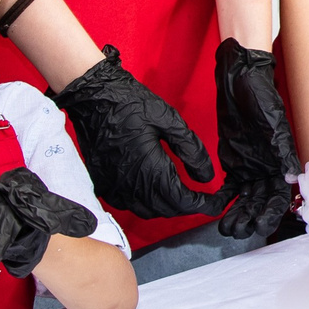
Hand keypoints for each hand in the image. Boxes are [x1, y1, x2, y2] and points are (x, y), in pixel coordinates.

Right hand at [54, 46, 225, 220]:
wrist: (93, 98)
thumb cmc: (131, 104)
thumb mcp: (170, 121)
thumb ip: (191, 151)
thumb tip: (206, 178)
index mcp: (150, 170)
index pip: (182, 201)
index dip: (202, 204)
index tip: (215, 202)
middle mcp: (130, 185)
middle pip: (166, 210)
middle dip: (187, 206)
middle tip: (202, 196)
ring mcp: (113, 187)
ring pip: (147, 211)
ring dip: (167, 206)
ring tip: (181, 193)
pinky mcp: (102, 184)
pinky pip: (128, 205)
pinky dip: (146, 203)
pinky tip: (153, 189)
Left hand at [211, 39, 296, 241]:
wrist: (241, 80)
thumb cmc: (263, 99)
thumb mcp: (275, 125)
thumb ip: (283, 152)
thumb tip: (294, 178)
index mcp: (282, 162)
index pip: (279, 196)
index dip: (271, 213)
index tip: (260, 226)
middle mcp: (267, 169)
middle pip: (260, 201)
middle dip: (251, 217)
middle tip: (237, 231)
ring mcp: (250, 167)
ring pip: (245, 198)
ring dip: (238, 213)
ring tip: (227, 228)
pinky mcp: (233, 162)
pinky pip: (229, 187)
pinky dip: (223, 199)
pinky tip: (215, 209)